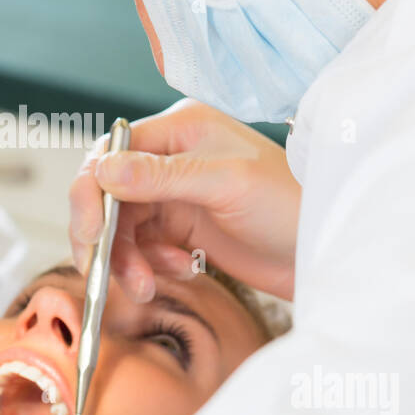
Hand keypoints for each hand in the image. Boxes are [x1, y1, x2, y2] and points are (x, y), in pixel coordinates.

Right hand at [70, 99, 299, 301]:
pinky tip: (182, 270)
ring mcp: (174, 193)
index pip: (110, 154)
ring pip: (121, 227)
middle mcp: (170, 157)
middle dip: (105, 238)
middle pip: (107, 195)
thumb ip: (162, 176)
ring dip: (126, 260)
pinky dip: (149, 265)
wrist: (323, 249)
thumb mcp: (226, 183)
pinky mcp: (181, 228)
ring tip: (147, 285)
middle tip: (105, 272)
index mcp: (178, 129)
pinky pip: (142, 248)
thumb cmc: (290, 203)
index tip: (91, 235)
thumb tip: (103, 170)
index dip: (92, 195)